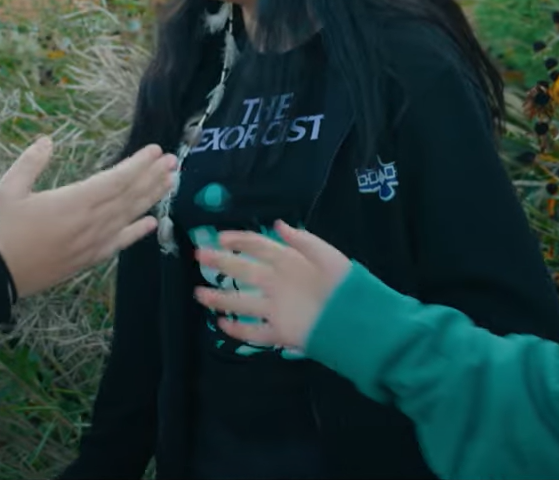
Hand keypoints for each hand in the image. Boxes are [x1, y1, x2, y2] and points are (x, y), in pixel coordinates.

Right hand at [0, 138, 173, 297]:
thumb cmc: (1, 228)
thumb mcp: (8, 188)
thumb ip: (31, 162)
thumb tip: (47, 141)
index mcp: (74, 201)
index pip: (117, 179)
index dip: (139, 164)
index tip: (156, 151)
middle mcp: (90, 222)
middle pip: (130, 196)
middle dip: (153, 177)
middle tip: (173, 161)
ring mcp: (92, 242)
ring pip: (129, 216)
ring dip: (151, 198)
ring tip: (170, 182)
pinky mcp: (89, 258)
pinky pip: (120, 243)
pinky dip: (137, 232)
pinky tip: (151, 222)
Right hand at [192, 221, 351, 351]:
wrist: (359, 322)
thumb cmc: (344, 285)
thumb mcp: (326, 256)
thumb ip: (302, 241)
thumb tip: (277, 225)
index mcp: (289, 263)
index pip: (259, 247)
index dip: (240, 240)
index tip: (219, 237)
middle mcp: (278, 284)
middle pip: (244, 272)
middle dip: (222, 264)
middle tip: (199, 257)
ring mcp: (277, 309)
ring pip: (242, 303)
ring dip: (220, 299)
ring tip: (199, 294)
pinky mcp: (281, 332)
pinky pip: (255, 332)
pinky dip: (239, 330)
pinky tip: (222, 325)